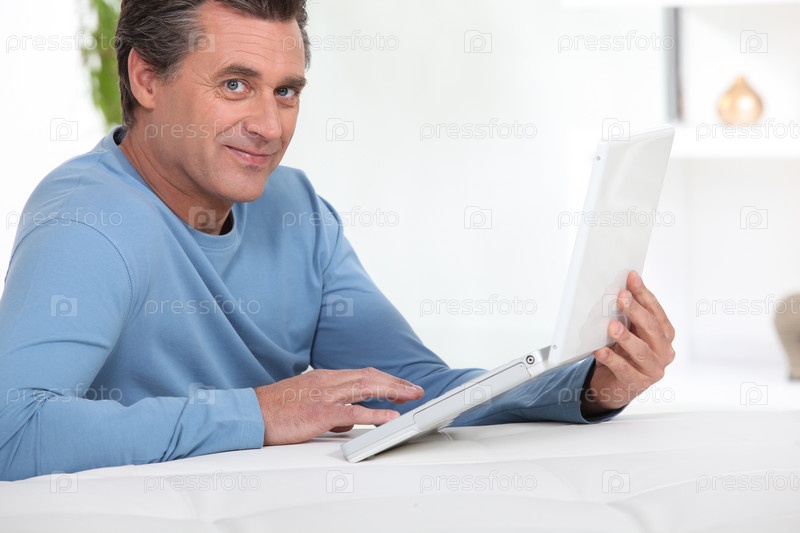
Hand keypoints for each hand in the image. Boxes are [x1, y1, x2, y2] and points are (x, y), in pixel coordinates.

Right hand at [254, 368, 423, 445]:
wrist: (251, 414)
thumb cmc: (276, 410)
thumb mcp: (307, 401)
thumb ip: (331, 407)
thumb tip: (350, 419)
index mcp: (325, 378)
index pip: (362, 374)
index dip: (385, 379)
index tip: (401, 385)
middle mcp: (328, 382)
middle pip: (370, 377)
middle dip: (396, 383)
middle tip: (416, 389)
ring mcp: (325, 396)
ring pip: (367, 388)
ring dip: (393, 392)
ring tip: (412, 397)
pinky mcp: (320, 413)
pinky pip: (354, 412)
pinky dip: (376, 414)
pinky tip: (391, 418)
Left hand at [581, 271, 675, 416]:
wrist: (613, 384)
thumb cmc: (623, 353)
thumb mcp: (628, 331)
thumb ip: (628, 314)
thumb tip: (621, 288)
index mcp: (664, 334)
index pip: (655, 311)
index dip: (644, 294)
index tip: (631, 278)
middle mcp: (663, 351)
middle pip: (651, 328)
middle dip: (636, 311)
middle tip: (621, 297)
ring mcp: (652, 369)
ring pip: (641, 351)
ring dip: (626, 337)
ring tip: (611, 326)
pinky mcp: (637, 384)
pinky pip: (624, 370)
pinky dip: (612, 359)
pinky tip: (601, 351)